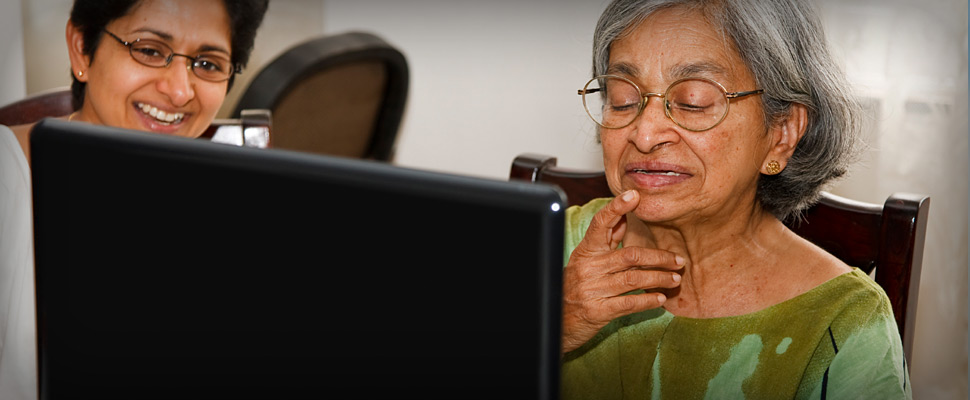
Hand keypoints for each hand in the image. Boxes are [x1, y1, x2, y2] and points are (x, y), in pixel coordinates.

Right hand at [561, 190, 683, 353]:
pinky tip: (660, 298)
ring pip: (633, 278)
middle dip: (658, 257)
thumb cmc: (573, 287)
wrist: (557, 320)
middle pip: (630, 255)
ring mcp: (593, 289)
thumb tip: (625, 217)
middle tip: (678, 260)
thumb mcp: (585, 260)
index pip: (601, 223)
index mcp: (586, 251)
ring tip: (675, 279)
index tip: (634, 196)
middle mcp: (588, 268)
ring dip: (659, 278)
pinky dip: (648, 300)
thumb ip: (606, 241)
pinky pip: (629, 303)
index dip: (617, 208)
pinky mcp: (598, 310)